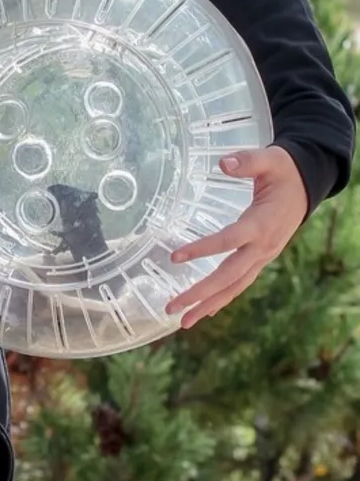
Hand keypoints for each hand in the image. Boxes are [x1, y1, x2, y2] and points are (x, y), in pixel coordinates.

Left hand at [165, 147, 308, 328]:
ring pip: (234, 287)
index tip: (175, 257)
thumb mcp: (269, 159)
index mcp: (261, 224)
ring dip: (208, 305)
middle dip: (200, 294)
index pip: (229, 240)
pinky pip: (240, 283)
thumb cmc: (283, 171)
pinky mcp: (260, 259)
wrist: (307, 186)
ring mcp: (263, 256)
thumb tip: (224, 163)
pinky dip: (222, 298)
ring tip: (183, 321)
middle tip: (173, 307)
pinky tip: (205, 311)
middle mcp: (262, 247)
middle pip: (229, 276)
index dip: (202, 249)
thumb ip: (247, 161)